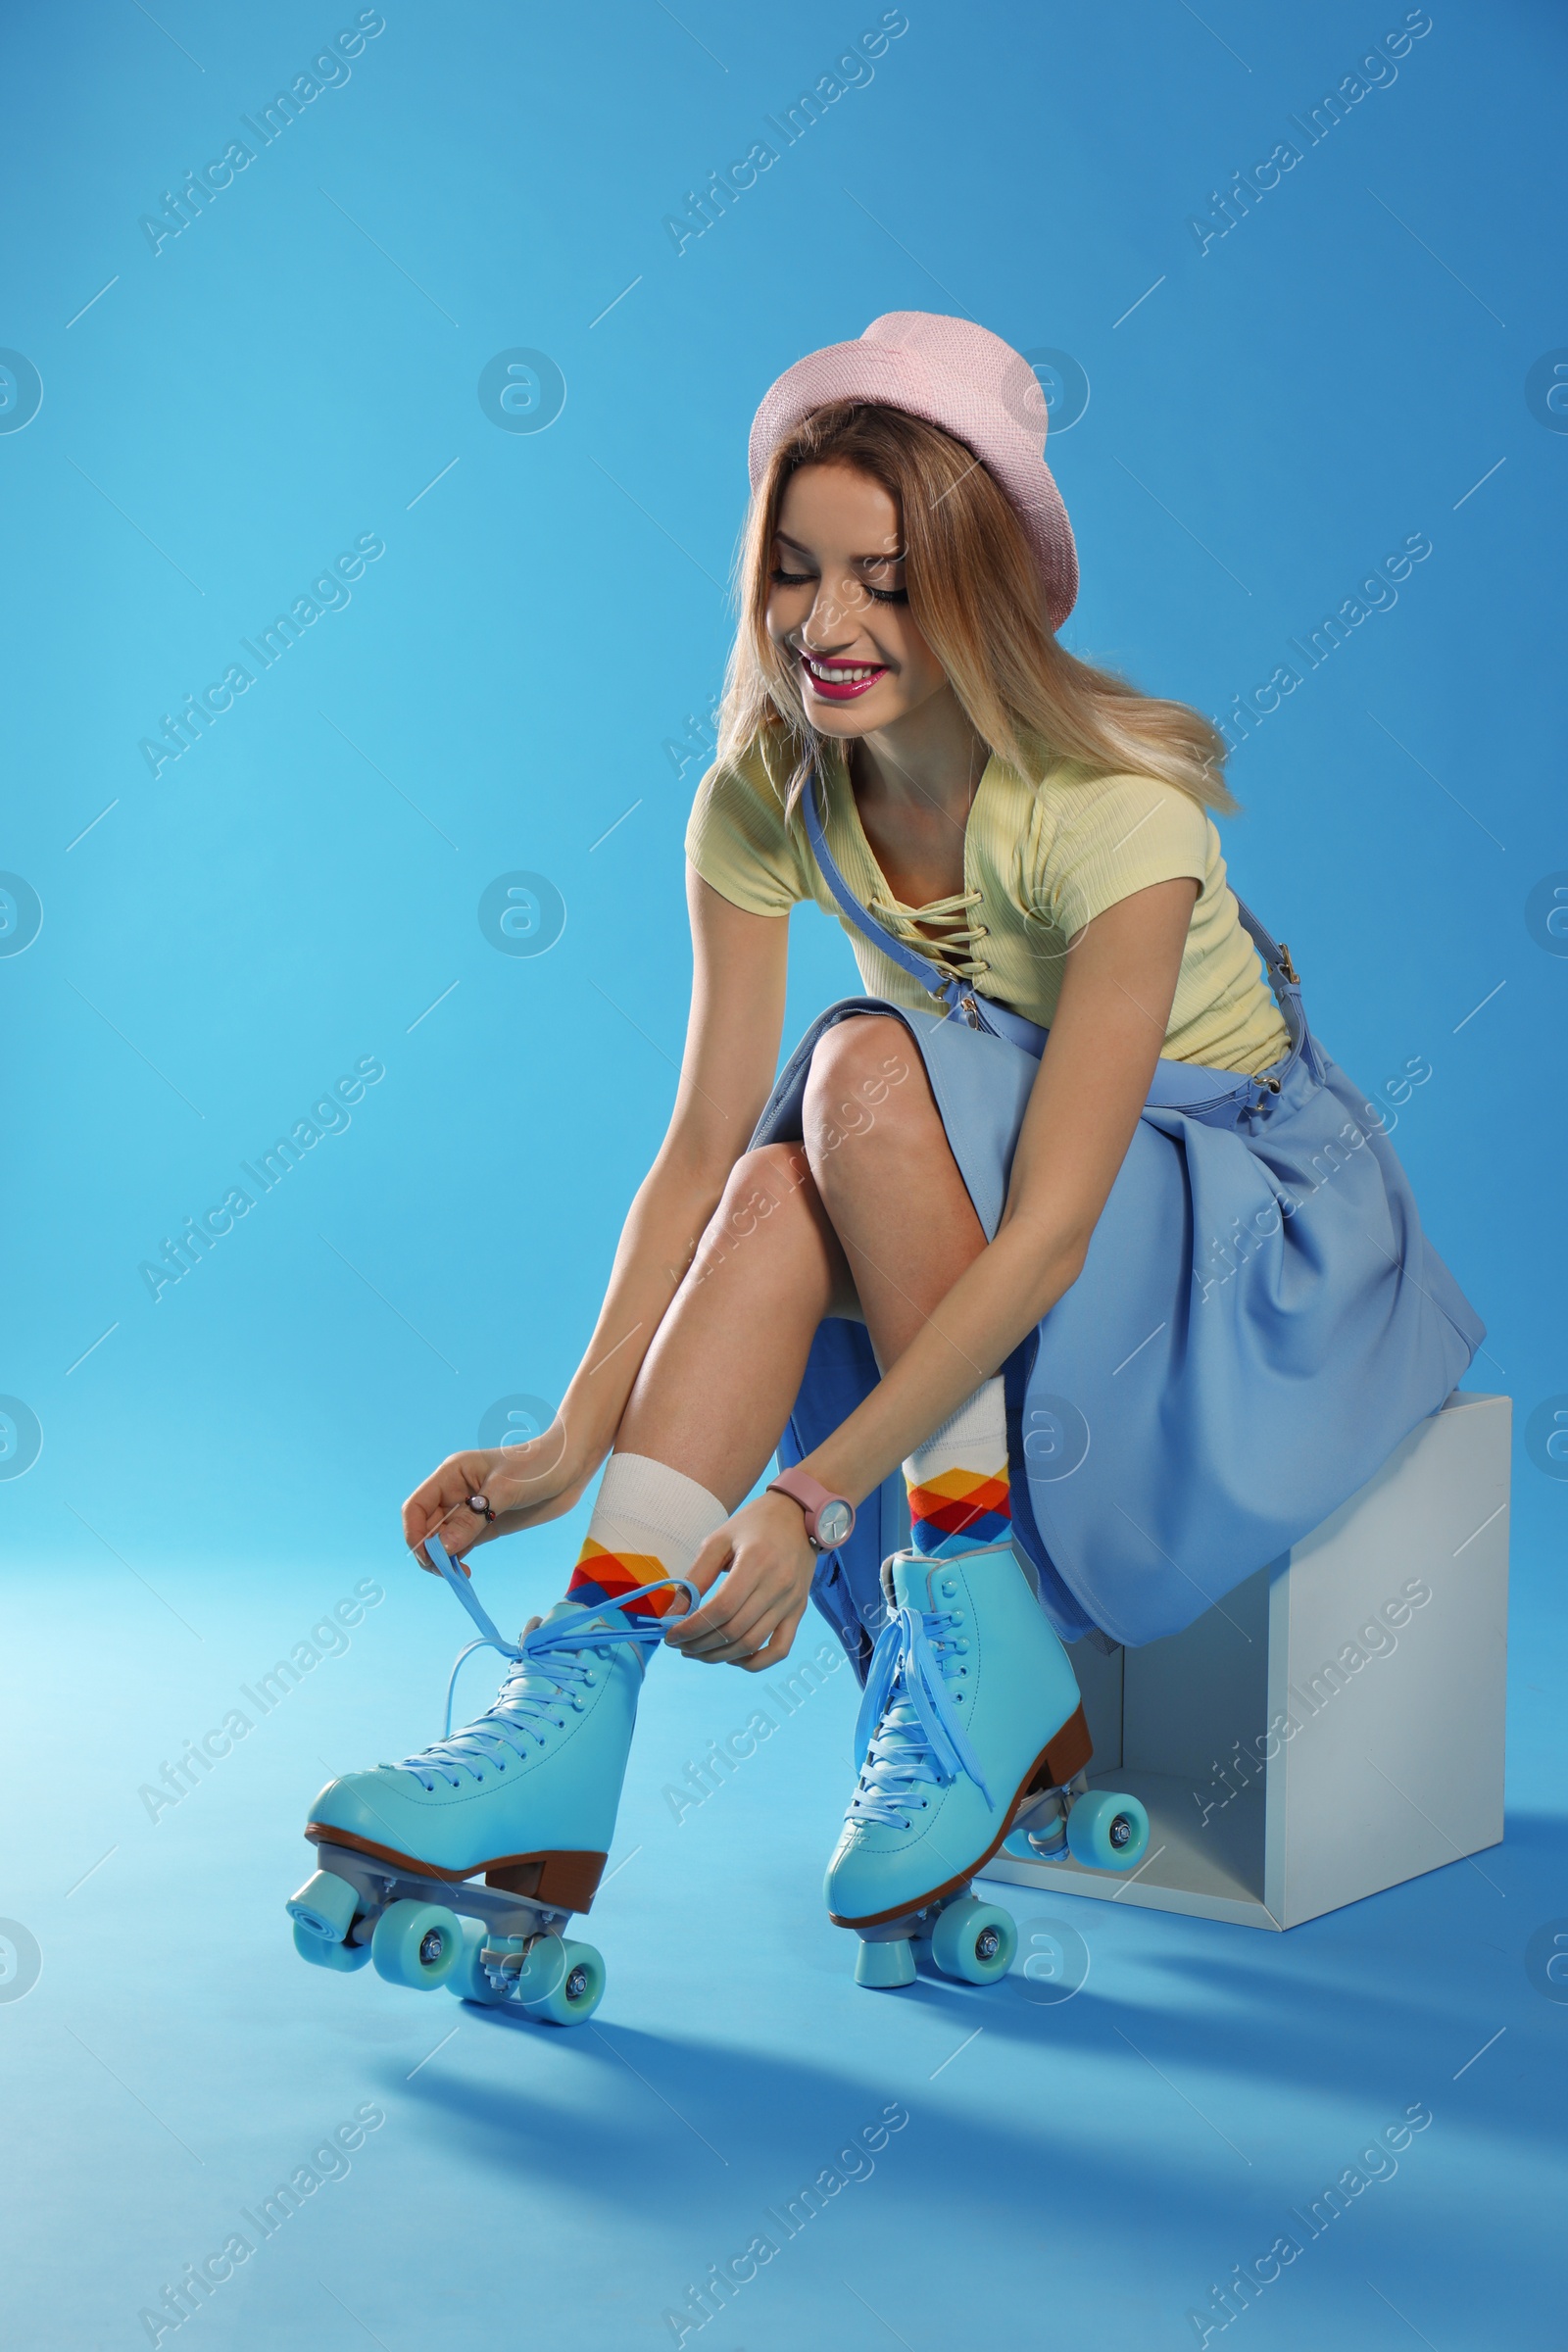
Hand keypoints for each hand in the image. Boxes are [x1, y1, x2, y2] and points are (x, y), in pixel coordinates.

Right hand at [402, 1422, 593, 1572]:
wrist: (572, 1465)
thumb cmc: (538, 1466)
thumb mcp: (505, 1490)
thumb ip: (473, 1518)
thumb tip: (443, 1548)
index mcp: (451, 1475)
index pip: (416, 1507)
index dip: (414, 1533)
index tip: (428, 1557)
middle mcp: (455, 1493)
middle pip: (425, 1527)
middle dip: (428, 1551)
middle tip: (447, 1571)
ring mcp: (470, 1510)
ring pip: (442, 1540)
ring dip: (443, 1559)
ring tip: (459, 1573)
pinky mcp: (486, 1524)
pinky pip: (461, 1545)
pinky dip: (457, 1559)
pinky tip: (465, 1571)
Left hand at [662, 1491, 816, 1669]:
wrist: (799, 1515)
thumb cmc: (754, 1524)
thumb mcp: (718, 1540)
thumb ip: (696, 1577)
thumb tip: (672, 1614)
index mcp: (756, 1562)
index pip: (721, 1609)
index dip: (692, 1628)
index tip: (671, 1636)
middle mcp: (777, 1585)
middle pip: (734, 1630)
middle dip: (700, 1645)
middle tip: (681, 1646)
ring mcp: (791, 1602)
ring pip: (752, 1644)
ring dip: (720, 1656)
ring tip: (698, 1652)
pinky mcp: (799, 1611)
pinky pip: (780, 1649)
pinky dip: (755, 1662)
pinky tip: (733, 1657)